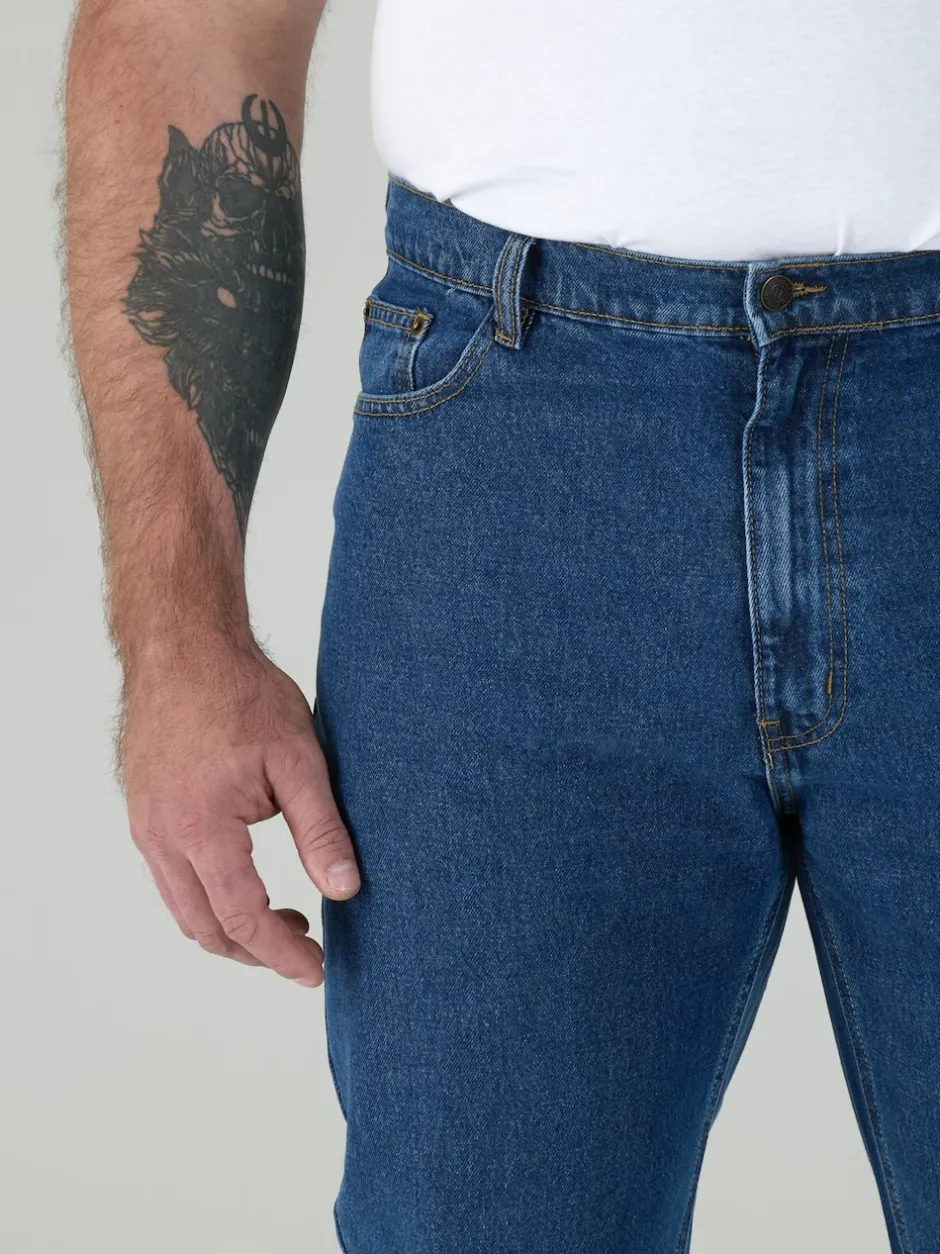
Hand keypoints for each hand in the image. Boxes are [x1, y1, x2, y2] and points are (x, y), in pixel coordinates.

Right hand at [120, 640, 357, 987]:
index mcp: (201, 828)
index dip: (282, 954)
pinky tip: (248, 880)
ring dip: (232, 928)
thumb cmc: (241, 693)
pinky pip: (171, 880)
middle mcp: (161, 837)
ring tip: (288, 920)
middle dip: (257, 952)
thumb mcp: (298, 758)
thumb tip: (346, 890)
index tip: (316, 971)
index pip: (243, 918)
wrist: (181, 647)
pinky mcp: (143, 815)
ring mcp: (145, 827)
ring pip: (184, 909)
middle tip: (306, 951)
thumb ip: (321, 829)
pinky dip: (209, 898)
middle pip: (206, 928)